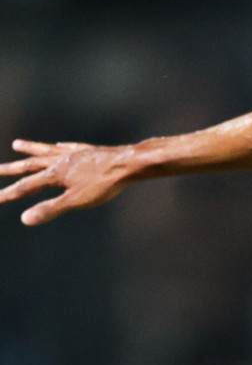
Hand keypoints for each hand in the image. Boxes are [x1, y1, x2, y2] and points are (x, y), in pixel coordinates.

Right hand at [0, 139, 139, 224]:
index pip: (26, 186)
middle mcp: (59, 160)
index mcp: (54, 174)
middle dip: (12, 169)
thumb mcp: (76, 201)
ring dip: (30, 149)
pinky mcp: (86, 152)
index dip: (9, 193)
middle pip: (30, 164)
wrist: (127, 163)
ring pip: (46, 151)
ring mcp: (73, 154)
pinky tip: (58, 146)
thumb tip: (25, 219)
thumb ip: (50, 209)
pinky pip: (67, 148)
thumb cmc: (103, 184)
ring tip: (17, 144)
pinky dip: (58, 148)